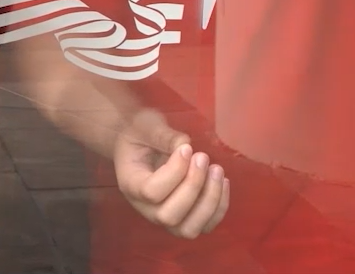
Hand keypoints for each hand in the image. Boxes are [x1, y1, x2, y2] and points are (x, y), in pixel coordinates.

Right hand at [112, 109, 229, 238]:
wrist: (138, 143)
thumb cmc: (139, 133)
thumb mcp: (146, 126)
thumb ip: (163, 136)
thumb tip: (186, 145)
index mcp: (131, 184)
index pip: (151, 192)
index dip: (174, 172)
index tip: (187, 148)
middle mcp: (146, 208)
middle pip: (169, 216)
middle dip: (193, 186)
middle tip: (202, 157)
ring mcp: (166, 217)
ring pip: (189, 229)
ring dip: (209, 201)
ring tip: (217, 170)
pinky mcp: (185, 217)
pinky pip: (205, 226)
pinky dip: (219, 207)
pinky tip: (223, 181)